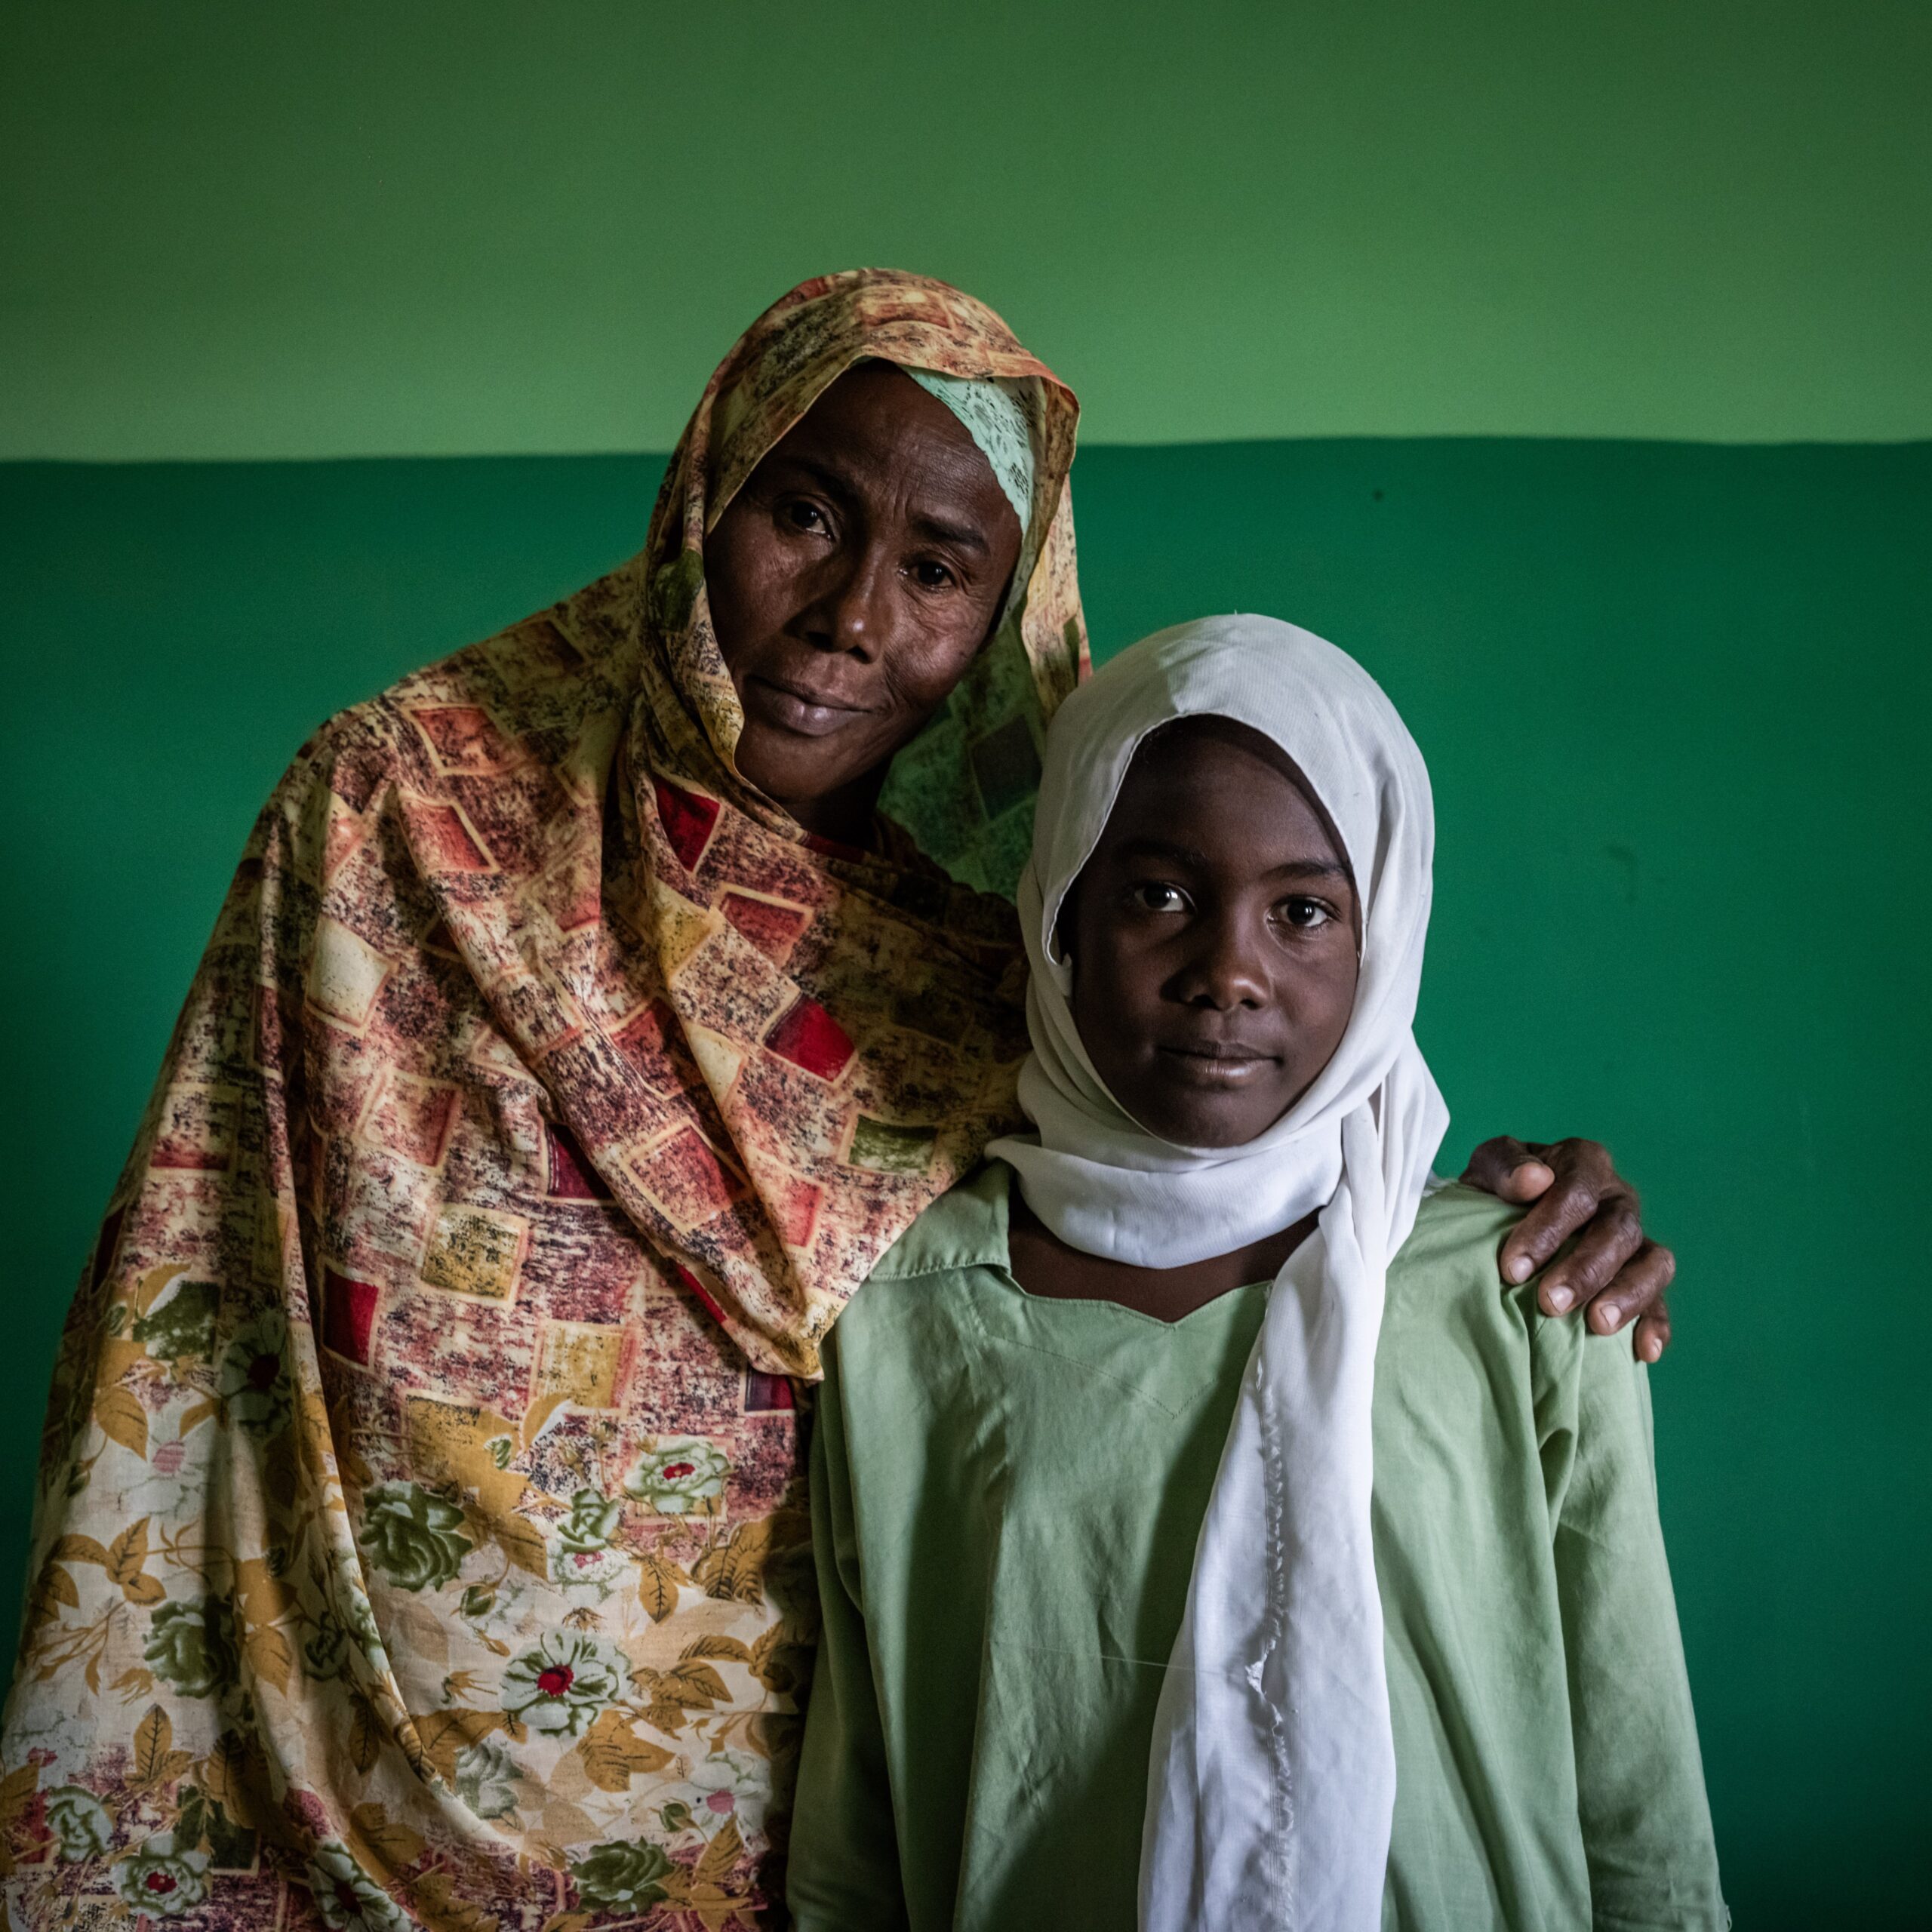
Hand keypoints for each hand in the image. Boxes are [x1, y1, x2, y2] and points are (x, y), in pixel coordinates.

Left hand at [1459, 1137, 1674, 1361]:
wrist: (1499, 1214)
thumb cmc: (1497, 1191)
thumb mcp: (1488, 1170)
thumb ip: (1505, 1167)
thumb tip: (1534, 1179)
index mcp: (1583, 1163)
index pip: (1576, 1193)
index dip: (1547, 1230)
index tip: (1512, 1269)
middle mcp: (1617, 1197)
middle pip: (1618, 1230)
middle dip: (1584, 1269)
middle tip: (1550, 1302)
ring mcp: (1635, 1237)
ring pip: (1653, 1263)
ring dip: (1627, 1295)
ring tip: (1597, 1325)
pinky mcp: (1643, 1276)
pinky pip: (1661, 1299)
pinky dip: (1656, 1323)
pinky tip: (1645, 1350)